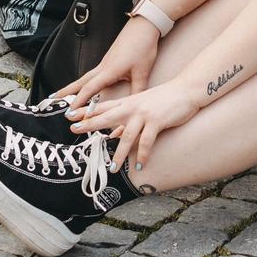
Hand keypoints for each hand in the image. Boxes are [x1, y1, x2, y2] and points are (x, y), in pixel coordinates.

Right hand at [54, 18, 161, 109]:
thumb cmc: (142, 46)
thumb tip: (134, 106)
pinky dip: (85, 81)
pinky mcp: (108, 59)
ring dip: (73, 86)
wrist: (144, 26)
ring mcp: (104, 62)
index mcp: (108, 70)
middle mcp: (103, 66)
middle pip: (80, 81)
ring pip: (85, 76)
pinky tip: (86, 84)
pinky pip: (92, 73)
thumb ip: (138, 90)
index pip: (89, 89)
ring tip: (64, 93)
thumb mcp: (142, 72)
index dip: (79, 101)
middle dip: (66, 91)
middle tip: (53, 99)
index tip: (71, 111)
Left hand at [68, 79, 198, 171]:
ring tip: (113, 167)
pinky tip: (140, 165)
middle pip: (107, 116)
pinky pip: (146, 141)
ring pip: (126, 135)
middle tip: (75, 130)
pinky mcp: (156, 121)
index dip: (86, 111)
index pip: (103, 107)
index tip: (70, 116)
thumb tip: (114, 134)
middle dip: (90, 124)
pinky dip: (143, 155)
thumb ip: (127, 119)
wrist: (186, 89)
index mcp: (128, 102)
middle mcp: (132, 107)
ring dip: (120, 153)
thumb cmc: (165, 99)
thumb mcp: (143, 106)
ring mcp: (144, 114)